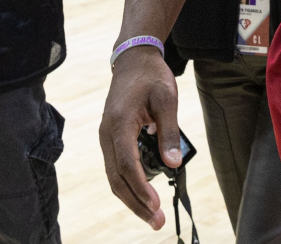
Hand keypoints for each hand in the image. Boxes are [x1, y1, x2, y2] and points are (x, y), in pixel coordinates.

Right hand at [99, 46, 181, 229]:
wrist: (133, 59)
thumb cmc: (151, 76)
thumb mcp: (167, 98)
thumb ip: (170, 131)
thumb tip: (174, 163)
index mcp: (119, 123)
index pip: (126, 164)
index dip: (140, 188)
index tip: (155, 205)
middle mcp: (106, 133)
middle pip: (116, 178)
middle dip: (135, 203)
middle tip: (156, 222)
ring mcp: (106, 136)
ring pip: (114, 176)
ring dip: (131, 198)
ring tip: (152, 216)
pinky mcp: (110, 138)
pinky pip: (115, 168)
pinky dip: (127, 185)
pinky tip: (142, 196)